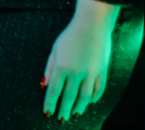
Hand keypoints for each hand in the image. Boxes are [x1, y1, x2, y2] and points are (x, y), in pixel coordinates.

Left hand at [41, 0, 118, 121]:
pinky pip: (98, 90)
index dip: (50, 103)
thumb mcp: (55, 49)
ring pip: (84, 97)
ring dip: (78, 108)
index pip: (54, 90)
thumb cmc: (71, 35)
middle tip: (61, 120)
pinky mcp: (101, 71)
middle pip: (68, 97)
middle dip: (63, 110)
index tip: (48, 113)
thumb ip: (49, 68)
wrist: (92, 24)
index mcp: (61, 66)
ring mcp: (90, 73)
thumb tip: (43, 84)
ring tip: (74, 114)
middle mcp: (75, 72)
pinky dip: (93, 98)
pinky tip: (89, 102)